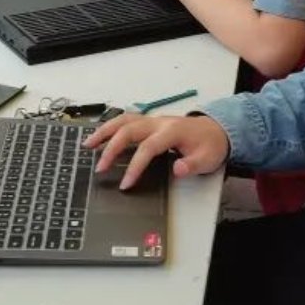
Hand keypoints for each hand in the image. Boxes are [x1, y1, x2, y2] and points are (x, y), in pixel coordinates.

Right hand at [86, 113, 229, 189]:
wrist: (217, 130)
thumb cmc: (210, 146)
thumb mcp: (207, 160)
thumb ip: (191, 165)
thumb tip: (177, 169)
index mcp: (172, 132)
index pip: (148, 148)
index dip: (135, 166)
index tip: (125, 184)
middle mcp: (159, 123)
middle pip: (129, 130)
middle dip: (112, 149)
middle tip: (100, 168)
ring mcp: (153, 121)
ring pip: (123, 121)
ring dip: (104, 132)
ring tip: (87, 145)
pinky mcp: (149, 122)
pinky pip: (125, 121)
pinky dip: (110, 127)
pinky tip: (99, 136)